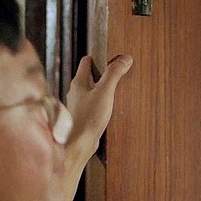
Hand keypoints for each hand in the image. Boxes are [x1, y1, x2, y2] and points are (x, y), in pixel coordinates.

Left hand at [63, 54, 132, 168]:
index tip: (110, 59)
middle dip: (100, 74)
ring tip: (113, 92)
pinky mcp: (82, 117)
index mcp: (78, 82)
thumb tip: (125, 59)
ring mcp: (78, 105)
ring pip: (89, 91)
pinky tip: (107, 110)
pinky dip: (98, 104)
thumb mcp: (106, 92)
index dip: (98, 58)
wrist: (80, 143)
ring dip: (99, 90)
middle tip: (114, 75)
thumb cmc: (89, 118)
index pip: (86, 61)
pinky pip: (91, 105)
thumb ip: (114, 74)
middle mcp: (75, 92)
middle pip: (88, 76)